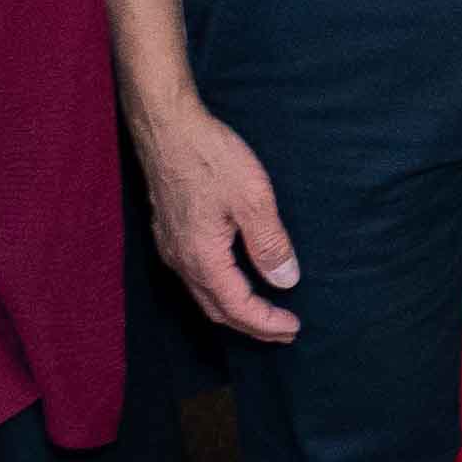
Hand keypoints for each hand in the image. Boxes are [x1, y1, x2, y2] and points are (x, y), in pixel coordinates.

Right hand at [138, 94, 300, 341]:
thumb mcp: (253, 199)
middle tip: (284, 332)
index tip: (294, 327)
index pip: (237, 307)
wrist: (167, 129)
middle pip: (217, 310)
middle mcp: (181, 261)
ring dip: (235, 311)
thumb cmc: (211, 158)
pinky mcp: (170, 234)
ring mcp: (171, 249)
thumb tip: (286, 281)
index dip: (266, 322)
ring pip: (203, 296)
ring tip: (264, 315)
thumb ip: (269, 244)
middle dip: (252, 326)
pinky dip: (220, 291)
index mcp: (202, 258)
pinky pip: (195, 278)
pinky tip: (234, 283)